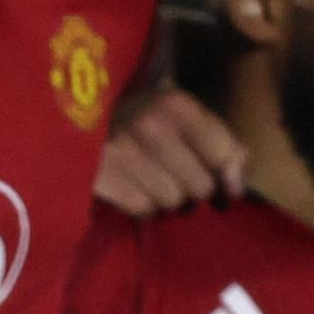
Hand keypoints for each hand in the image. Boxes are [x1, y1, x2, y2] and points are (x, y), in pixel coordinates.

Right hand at [93, 80, 247, 216]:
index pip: (222, 156)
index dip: (227, 176)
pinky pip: (143, 209)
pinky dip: (142, 205)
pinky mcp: (99, 176)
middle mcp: (150, 125)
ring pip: (171, 202)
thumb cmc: (141, 114)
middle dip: (193, 189)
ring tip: (153, 181)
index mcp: (176, 104)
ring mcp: (122, 151)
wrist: (76, 113)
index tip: (222, 183)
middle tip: (177, 178)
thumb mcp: (184, 115)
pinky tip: (134, 187)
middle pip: (200, 187)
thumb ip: (223, 144)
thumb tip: (237, 188)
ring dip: (166, 199)